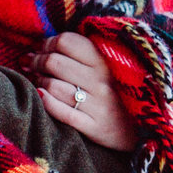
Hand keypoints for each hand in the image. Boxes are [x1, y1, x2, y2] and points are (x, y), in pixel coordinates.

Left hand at [39, 32, 138, 150]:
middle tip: (32, 65)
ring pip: (53, 86)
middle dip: (37, 61)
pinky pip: (61, 112)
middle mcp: (102, 81)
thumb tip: (36, 48)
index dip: (48, 43)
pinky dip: (45, 102)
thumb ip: (79, 54)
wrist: (141, 130)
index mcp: (105, 61)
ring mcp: (99, 105)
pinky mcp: (95, 127)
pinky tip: (40, 96)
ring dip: (39, 82)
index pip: (66, 42)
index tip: (43, 49)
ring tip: (39, 82)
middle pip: (54, 62)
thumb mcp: (106, 67)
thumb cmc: (115, 92)